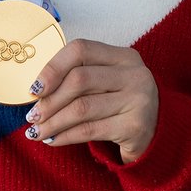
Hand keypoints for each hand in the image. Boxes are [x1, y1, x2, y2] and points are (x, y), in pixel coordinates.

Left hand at [23, 38, 158, 163]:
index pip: (81, 50)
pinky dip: (65, 136)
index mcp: (124, 56)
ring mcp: (138, 100)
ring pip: (82, 108)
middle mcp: (135, 74)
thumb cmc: (122, 105)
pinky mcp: (135, 127)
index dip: (53, 67)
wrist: (158, 135)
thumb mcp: (108, 82)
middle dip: (50, 100)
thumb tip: (36, 91)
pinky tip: (53, 140)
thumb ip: (80, 77)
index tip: (33, 88)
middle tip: (32, 115)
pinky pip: (89, 130)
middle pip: (80, 79)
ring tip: (36, 131)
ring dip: (53, 122)